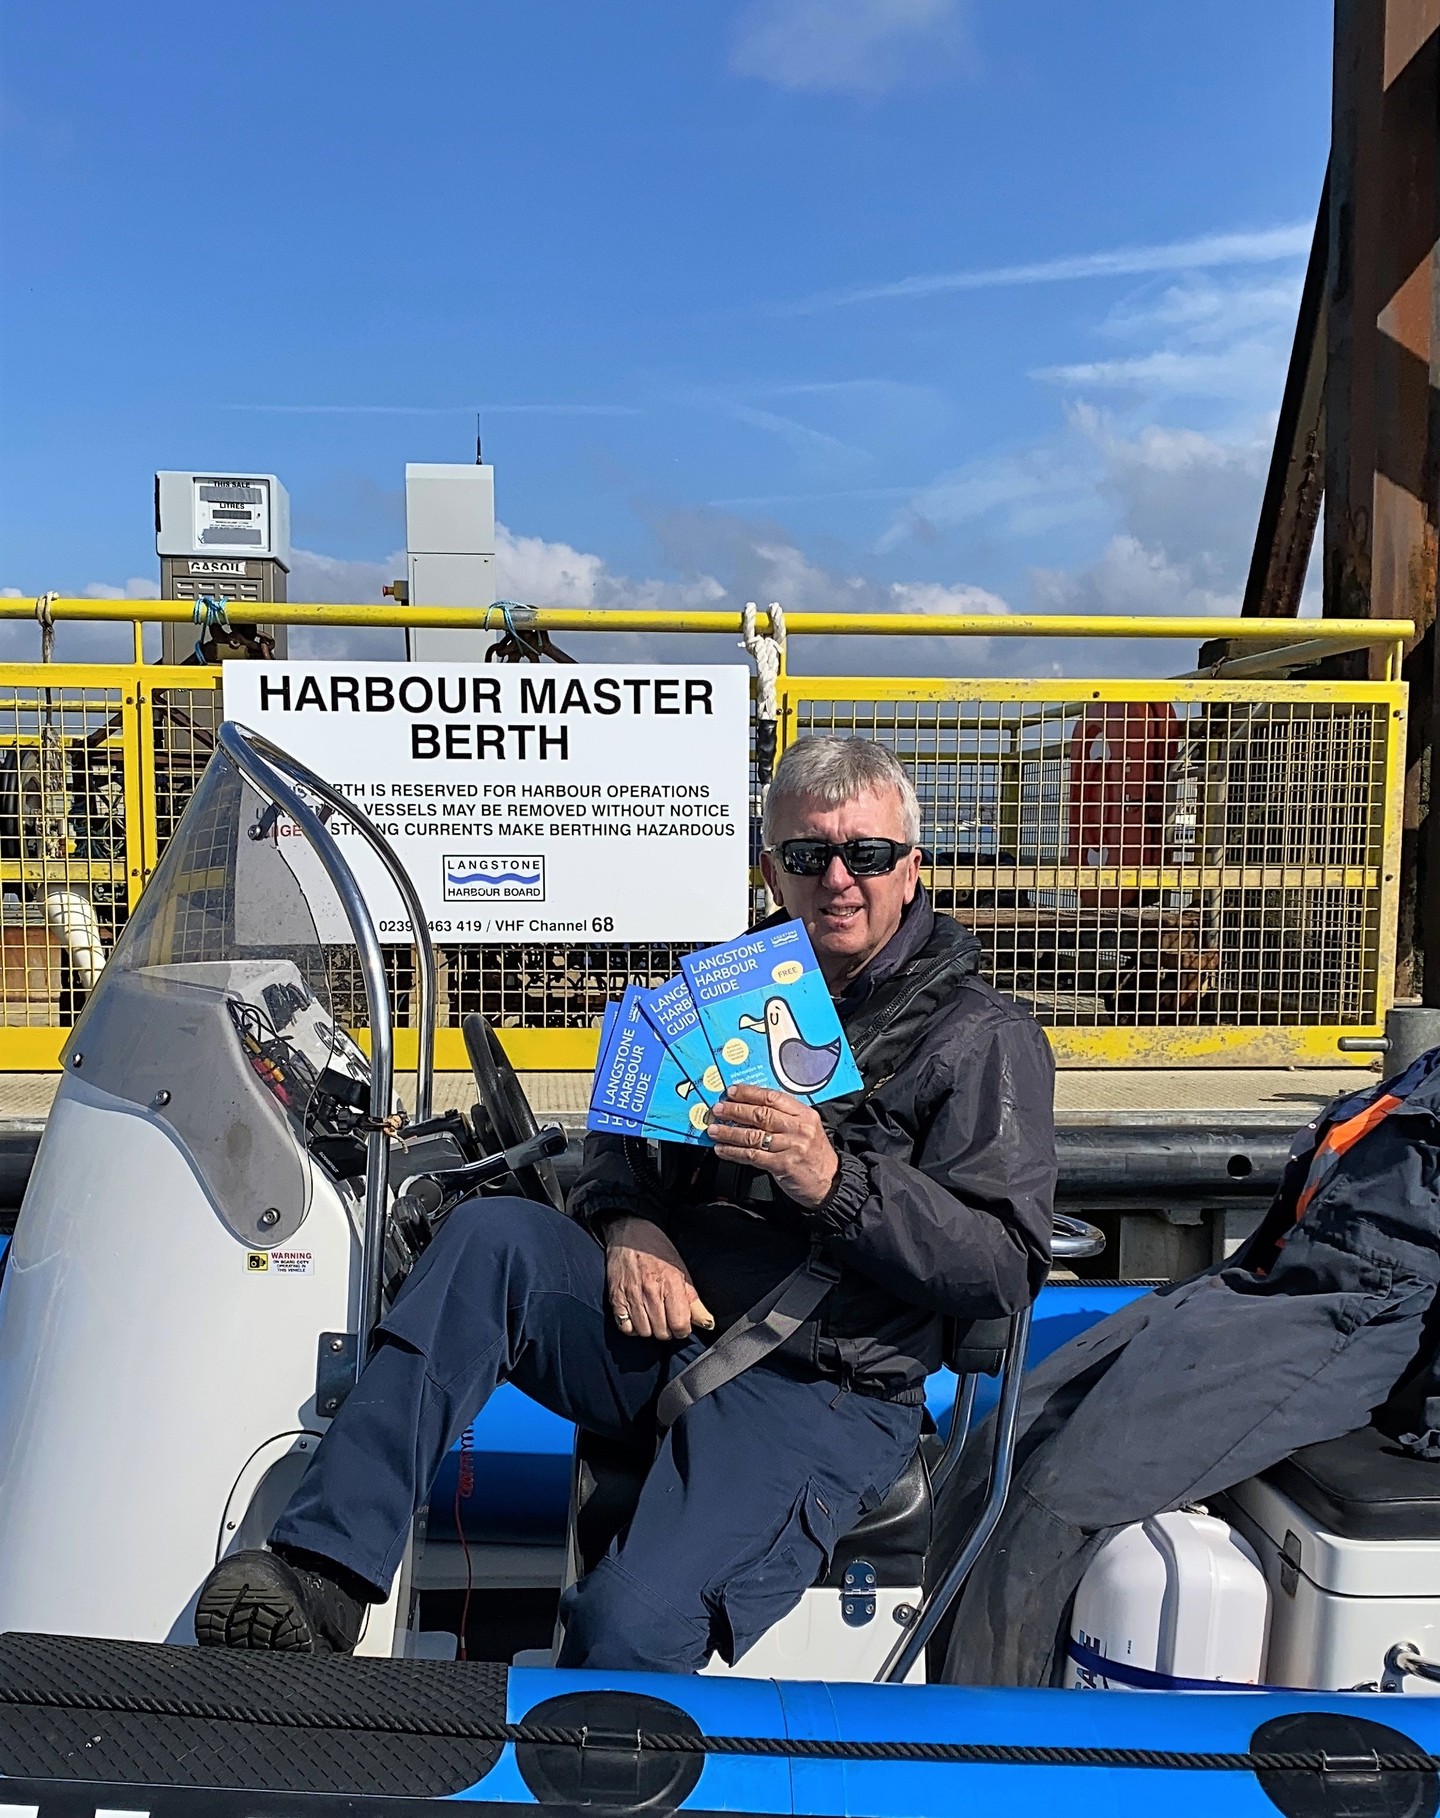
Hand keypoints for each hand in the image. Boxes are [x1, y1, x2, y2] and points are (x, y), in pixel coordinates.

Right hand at [604, 1214, 714, 1340]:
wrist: (629, 1234)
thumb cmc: (658, 1251)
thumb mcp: (682, 1271)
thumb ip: (694, 1301)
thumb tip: (708, 1323)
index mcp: (671, 1284)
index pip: (680, 1325)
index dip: (683, 1330)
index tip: (682, 1324)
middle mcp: (651, 1292)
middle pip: (662, 1332)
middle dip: (668, 1330)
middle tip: (667, 1319)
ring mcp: (631, 1296)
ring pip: (644, 1332)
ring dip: (651, 1330)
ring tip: (653, 1318)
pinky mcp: (615, 1298)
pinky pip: (625, 1327)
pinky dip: (632, 1328)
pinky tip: (638, 1318)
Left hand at [708, 1084, 840, 1208]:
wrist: (829, 1183)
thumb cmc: (814, 1155)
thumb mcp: (806, 1129)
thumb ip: (785, 1118)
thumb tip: (751, 1107)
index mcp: (804, 1114)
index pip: (773, 1097)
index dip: (749, 1093)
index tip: (732, 1091)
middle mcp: (799, 1128)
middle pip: (761, 1114)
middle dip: (734, 1110)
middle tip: (718, 1109)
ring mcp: (791, 1147)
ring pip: (753, 1135)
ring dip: (729, 1132)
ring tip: (714, 1130)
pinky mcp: (783, 1165)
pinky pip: (752, 1156)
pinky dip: (733, 1152)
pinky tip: (722, 1150)